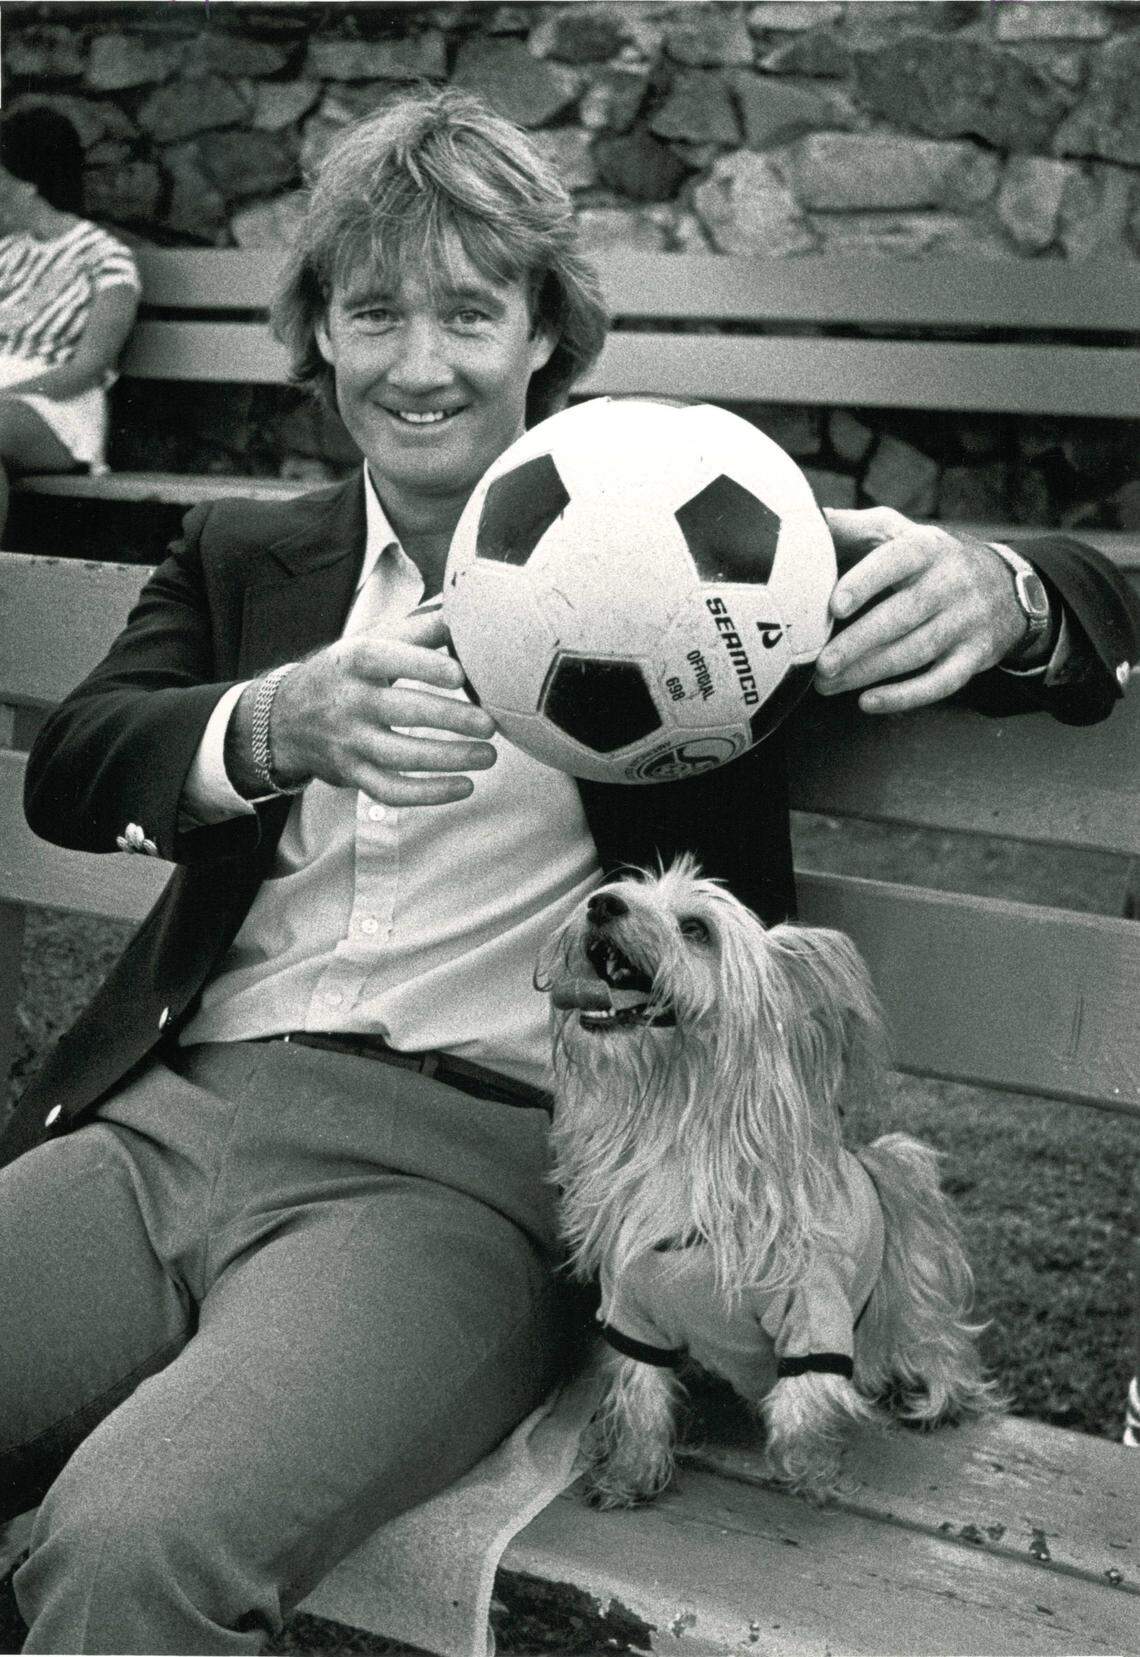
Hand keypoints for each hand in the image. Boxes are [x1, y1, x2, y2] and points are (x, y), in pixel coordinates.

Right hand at [270, 609, 496, 805]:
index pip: (384, 657)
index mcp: (353, 660)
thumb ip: (418, 630)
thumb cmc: (346, 673)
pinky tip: (464, 786)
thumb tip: (466, 614)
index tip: (461, 674)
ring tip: (488, 756)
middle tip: (489, 724)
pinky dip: (429, 794)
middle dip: (450, 719)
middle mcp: (348, 701)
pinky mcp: (352, 774)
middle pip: (401, 711)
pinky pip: (390, 790)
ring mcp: (348, 741)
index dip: (423, 665)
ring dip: (449, 759)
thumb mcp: (370, 642)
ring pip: (399, 757)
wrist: (286, 717)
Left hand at [814, 508, 1026, 713]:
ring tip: (827, 684)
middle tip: (821, 664)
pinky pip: (941, 682)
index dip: (866, 582)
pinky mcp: (975, 656)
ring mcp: (967, 621)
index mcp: (928, 547)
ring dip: (868, 672)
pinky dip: (905, 696)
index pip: (898, 560)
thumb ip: (855, 529)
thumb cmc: (930, 559)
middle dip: (859, 642)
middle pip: (903, 614)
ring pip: (916, 651)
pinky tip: (868, 702)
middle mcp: (952, 582)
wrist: (1006, 586)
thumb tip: (810, 521)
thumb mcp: (900, 532)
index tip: (835, 605)